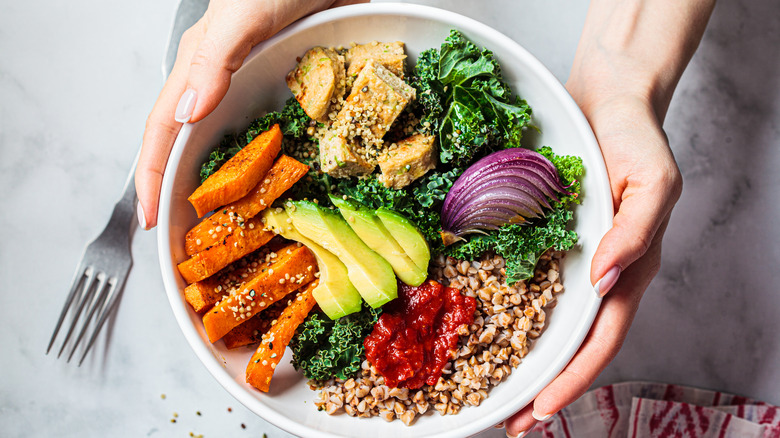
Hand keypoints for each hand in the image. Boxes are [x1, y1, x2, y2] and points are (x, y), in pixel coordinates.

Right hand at [135, 0, 365, 229]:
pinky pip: (268, 136)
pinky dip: (265, 166)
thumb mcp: (242, 17)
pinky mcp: (284, 90)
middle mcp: (220, 83)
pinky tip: (275, 187)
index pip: (164, 131)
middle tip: (190, 240)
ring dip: (225, 185)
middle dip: (184, 192)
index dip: (154, 176)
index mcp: (199, 67)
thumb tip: (187, 115)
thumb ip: (213, 61)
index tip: (152, 220)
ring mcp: (252, 89)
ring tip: (228, 226)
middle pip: (191, 147)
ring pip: (228, 146)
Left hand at [501, 0, 712, 433]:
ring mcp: (574, 261)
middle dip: (544, 388)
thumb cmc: (636, 138)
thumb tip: (606, 281)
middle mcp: (600, 274)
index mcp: (629, 269)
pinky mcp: (549, 242)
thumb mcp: (652, 181)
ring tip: (494, 394)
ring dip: (525, 362)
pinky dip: (511, 315)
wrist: (608, 99)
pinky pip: (530, 285)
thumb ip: (635, 233)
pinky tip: (485, 330)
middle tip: (510, 423)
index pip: (601, 338)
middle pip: (573, 344)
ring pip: (550, 324)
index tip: (540, 410)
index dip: (573, 378)